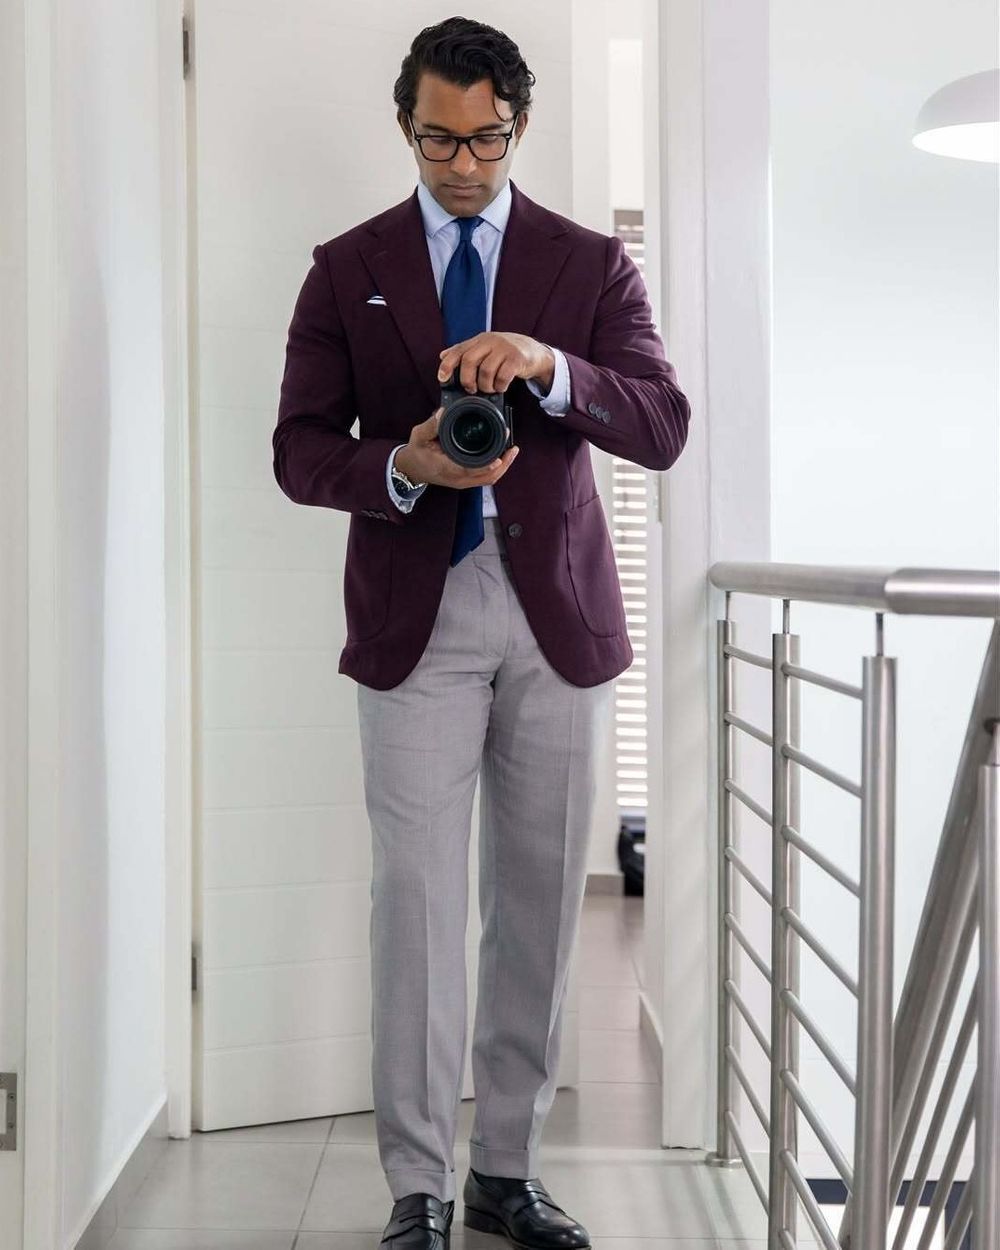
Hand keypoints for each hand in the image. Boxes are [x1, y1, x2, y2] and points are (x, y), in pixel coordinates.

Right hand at [395, 408, 519, 489]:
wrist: (411, 469)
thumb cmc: (416, 453)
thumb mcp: (419, 436)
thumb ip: (431, 425)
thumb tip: (443, 412)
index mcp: (447, 468)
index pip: (471, 469)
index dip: (487, 465)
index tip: (499, 457)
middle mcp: (458, 478)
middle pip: (487, 477)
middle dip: (503, 464)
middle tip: (512, 448)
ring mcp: (463, 481)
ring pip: (489, 479)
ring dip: (502, 467)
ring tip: (512, 451)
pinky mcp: (466, 480)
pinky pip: (485, 478)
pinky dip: (496, 469)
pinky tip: (502, 456)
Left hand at [437, 332, 554, 394]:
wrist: (533, 351)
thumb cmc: (505, 352)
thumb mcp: (484, 348)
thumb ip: (465, 351)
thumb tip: (443, 356)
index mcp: (479, 340)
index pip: (458, 351)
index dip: (448, 365)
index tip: (442, 379)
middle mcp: (490, 341)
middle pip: (469, 361)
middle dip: (467, 380)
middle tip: (471, 389)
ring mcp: (504, 349)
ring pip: (486, 371)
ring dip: (485, 385)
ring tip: (489, 388)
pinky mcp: (517, 359)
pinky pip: (503, 376)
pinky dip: (500, 386)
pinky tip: (501, 387)